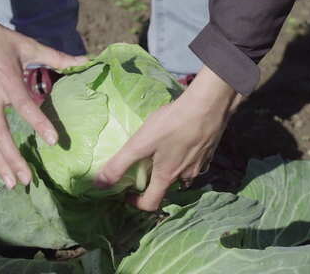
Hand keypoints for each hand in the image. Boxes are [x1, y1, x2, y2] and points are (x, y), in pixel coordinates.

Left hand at [95, 66, 242, 210]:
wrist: (208, 105)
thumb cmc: (172, 124)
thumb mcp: (140, 143)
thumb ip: (119, 165)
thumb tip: (99, 185)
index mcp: (167, 176)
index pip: (151, 204)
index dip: (137, 203)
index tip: (128, 194)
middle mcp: (186, 176)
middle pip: (167, 188)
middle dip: (153, 182)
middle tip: (144, 167)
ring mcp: (200, 164)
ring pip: (182, 175)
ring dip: (171, 170)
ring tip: (162, 152)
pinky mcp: (210, 151)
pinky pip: (194, 162)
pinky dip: (185, 158)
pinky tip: (181, 141)